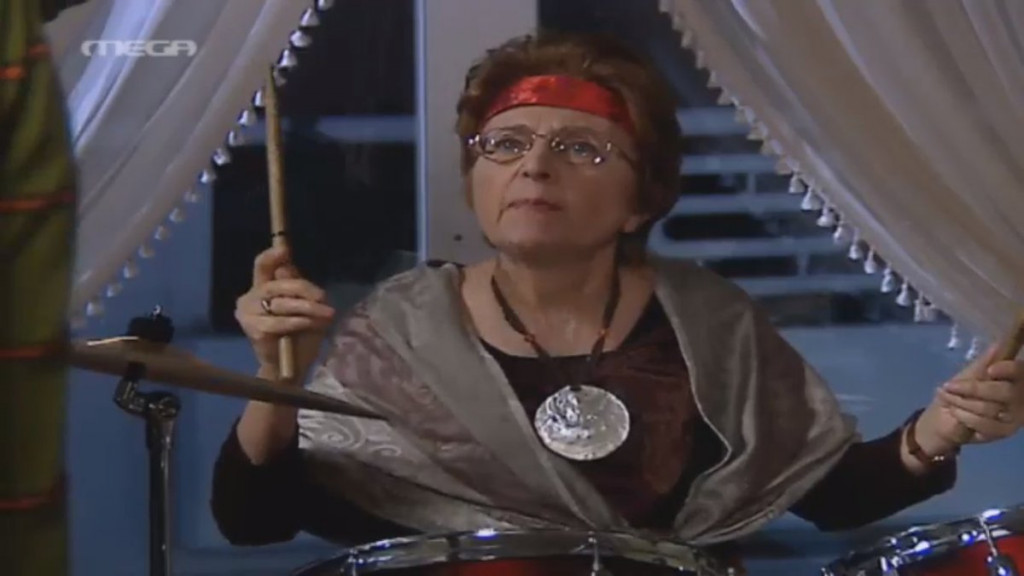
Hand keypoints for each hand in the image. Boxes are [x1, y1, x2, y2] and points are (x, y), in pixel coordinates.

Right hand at [235, 246, 335, 380]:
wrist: (290, 367)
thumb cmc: (298, 334)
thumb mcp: (304, 306)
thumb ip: (298, 287)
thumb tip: (289, 265)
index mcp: (262, 286)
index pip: (262, 265)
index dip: (272, 256)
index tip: (284, 250)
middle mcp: (250, 297)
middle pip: (276, 284)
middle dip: (303, 288)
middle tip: (323, 297)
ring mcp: (248, 313)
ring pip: (281, 304)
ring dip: (307, 308)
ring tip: (326, 314)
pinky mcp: (253, 330)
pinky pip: (279, 322)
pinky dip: (298, 322)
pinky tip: (311, 324)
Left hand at [916, 344, 1022, 453]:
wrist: (945, 418)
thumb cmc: (961, 390)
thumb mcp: (971, 372)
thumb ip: (987, 360)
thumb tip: (1001, 342)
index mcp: (1015, 376)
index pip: (1019, 371)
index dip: (1009, 369)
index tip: (991, 370)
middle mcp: (1021, 395)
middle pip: (1006, 392)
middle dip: (973, 389)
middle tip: (949, 386)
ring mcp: (1016, 415)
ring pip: (991, 408)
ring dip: (962, 402)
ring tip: (948, 397)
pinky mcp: (1005, 431)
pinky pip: (986, 424)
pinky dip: (966, 416)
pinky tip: (955, 412)